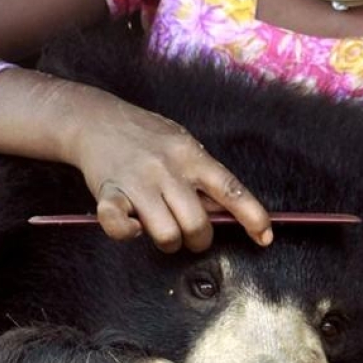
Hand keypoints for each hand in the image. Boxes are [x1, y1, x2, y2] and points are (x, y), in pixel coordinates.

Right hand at [66, 89, 272, 252]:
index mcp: (191, 156)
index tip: (264, 237)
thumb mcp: (182, 144)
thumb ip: (203, 176)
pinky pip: (120, 227)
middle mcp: (167, 169)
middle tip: (192, 235)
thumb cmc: (147, 136)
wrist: (97, 119)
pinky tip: (133, 224)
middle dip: (199, 240)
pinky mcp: (109, 192)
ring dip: (169, 242)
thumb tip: (227, 212)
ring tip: (164, 232)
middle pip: (197, 223)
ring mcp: (138, 181)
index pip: (231, 189)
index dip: (252, 216)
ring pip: (166, 234)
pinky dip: (128, 234)